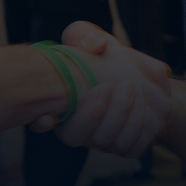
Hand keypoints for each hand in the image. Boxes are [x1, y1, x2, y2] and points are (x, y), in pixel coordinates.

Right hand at [44, 21, 171, 156]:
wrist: (138, 74)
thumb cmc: (104, 56)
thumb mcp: (89, 38)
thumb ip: (84, 35)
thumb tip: (97, 45)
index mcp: (60, 104)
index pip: (40, 121)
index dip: (41, 122)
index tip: (47, 116)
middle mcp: (77, 128)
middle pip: (77, 137)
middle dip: (94, 113)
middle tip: (116, 84)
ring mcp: (100, 140)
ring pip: (108, 144)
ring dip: (123, 121)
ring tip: (133, 90)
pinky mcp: (125, 146)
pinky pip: (132, 149)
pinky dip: (141, 132)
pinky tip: (145, 110)